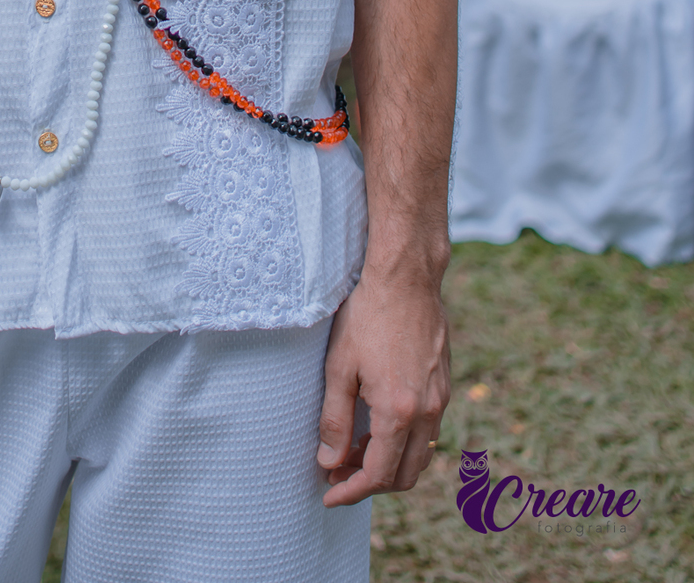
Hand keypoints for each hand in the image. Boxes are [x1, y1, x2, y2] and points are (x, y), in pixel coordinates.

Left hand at [316, 266, 450, 504]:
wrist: (406, 278)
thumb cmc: (368, 316)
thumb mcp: (339, 367)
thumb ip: (334, 420)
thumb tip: (329, 462)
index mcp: (399, 412)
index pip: (377, 475)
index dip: (351, 491)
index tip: (329, 495)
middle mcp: (427, 413)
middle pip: (404, 475)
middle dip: (370, 483)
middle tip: (338, 472)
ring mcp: (441, 400)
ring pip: (419, 455)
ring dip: (389, 463)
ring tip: (353, 449)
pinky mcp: (445, 386)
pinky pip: (427, 431)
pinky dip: (403, 441)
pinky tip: (376, 424)